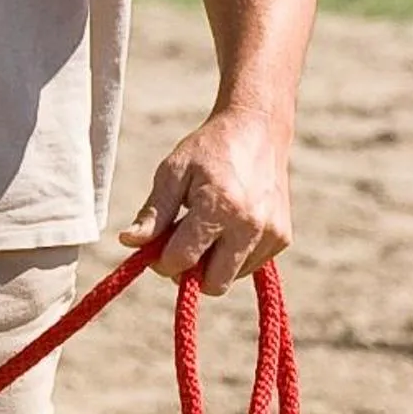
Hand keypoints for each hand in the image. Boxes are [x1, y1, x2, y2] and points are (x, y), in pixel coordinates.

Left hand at [119, 107, 292, 293]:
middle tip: (178, 245)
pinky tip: (225, 227)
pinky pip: (248, 267)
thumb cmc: (208, 149)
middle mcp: (251, 226)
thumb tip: (129, 242)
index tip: (154, 246)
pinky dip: (231, 257)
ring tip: (204, 228)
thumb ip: (153, 213)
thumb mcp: (172, 173)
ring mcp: (272, 234)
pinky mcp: (283, 238)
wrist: (258, 129)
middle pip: (213, 284)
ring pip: (230, 278)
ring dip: (211, 264)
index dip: (160, 261)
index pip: (182, 260)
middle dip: (189, 273)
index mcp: (219, 208)